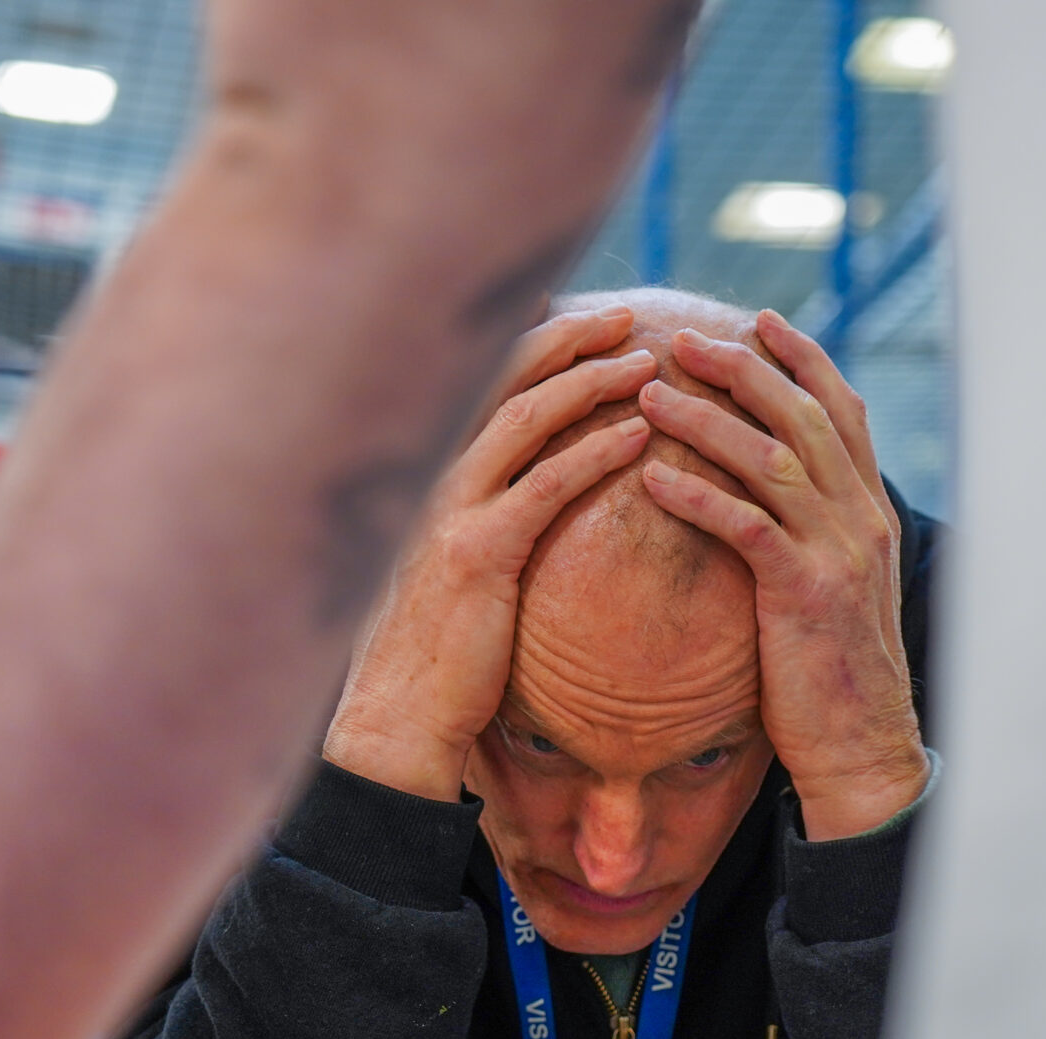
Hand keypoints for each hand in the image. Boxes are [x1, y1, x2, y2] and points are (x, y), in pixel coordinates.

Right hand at [323, 306, 657, 799]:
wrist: (400, 714)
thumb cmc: (439, 645)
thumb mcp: (454, 564)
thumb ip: (484, 516)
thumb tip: (528, 491)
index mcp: (429, 473)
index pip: (482, 384)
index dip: (534, 343)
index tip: (585, 318)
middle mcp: (432, 476)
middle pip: (501, 378)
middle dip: (567, 339)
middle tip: (625, 318)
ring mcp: (450, 512)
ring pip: (525, 418)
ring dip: (589, 382)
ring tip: (644, 363)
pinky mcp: (478, 555)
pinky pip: (546, 487)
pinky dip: (595, 452)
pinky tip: (638, 435)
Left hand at [638, 311, 926, 839]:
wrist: (861, 748)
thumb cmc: (831, 674)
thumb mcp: (835, 588)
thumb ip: (814, 533)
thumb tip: (770, 495)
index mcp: (871, 512)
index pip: (844, 411)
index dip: (803, 360)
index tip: (761, 321)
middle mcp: (862, 520)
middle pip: (805, 417)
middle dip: (746, 370)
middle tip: (685, 340)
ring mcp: (839, 554)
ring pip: (774, 459)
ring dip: (709, 420)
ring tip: (652, 393)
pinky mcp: (806, 594)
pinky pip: (748, 527)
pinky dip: (700, 495)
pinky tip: (653, 478)